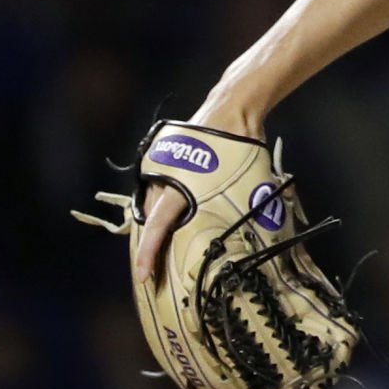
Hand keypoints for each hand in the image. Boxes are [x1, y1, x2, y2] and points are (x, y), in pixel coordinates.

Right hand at [133, 104, 264, 284]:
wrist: (233, 111)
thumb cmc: (241, 149)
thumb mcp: (246, 185)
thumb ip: (234, 211)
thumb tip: (246, 238)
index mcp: (180, 185)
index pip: (158, 226)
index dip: (149, 253)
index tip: (143, 276)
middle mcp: (162, 176)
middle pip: (152, 218)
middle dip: (153, 244)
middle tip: (158, 268)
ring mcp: (158, 165)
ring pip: (153, 203)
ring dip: (160, 223)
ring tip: (167, 243)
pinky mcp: (160, 158)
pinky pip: (157, 188)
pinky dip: (164, 204)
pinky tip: (175, 215)